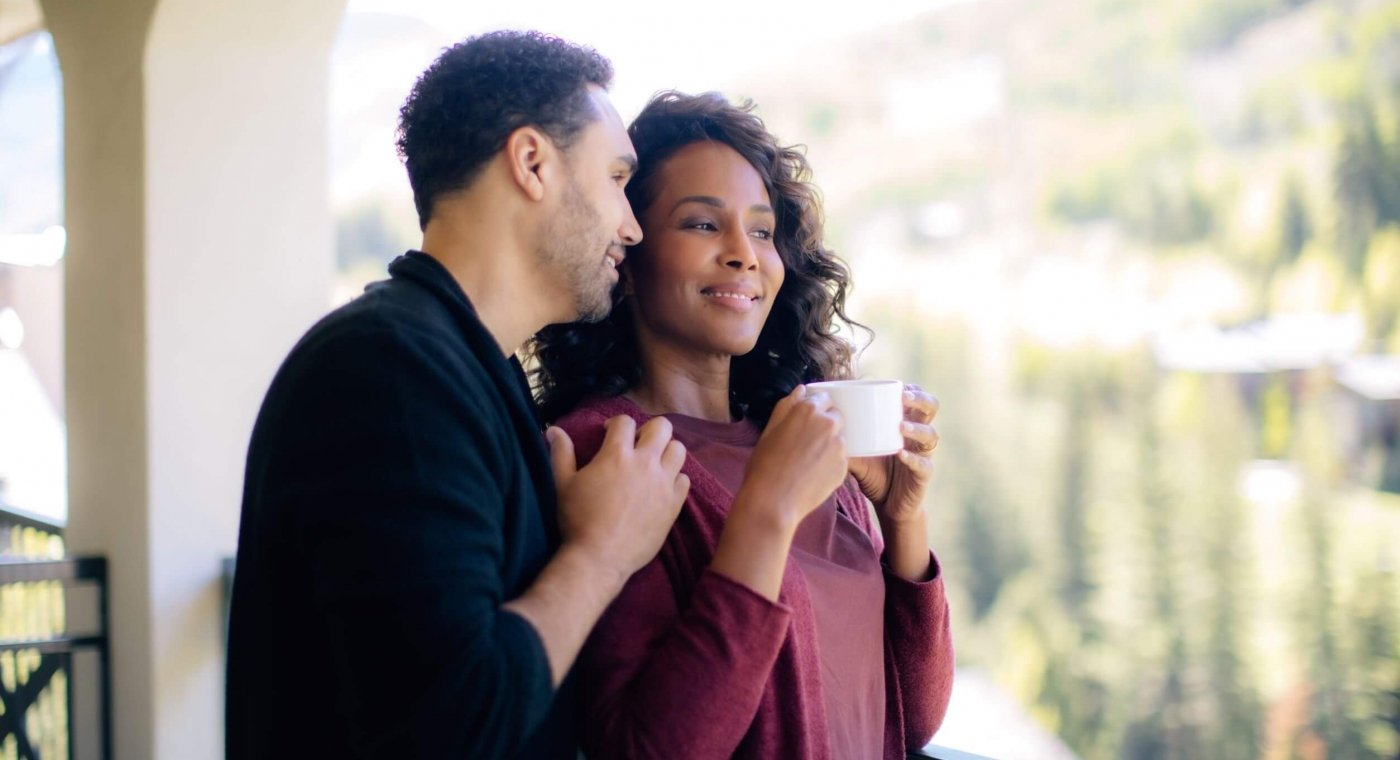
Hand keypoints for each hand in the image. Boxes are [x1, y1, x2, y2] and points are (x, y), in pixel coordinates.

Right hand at [547, 416, 689, 580]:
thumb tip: (554, 430)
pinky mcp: (674, 505)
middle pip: (661, 427)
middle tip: (636, 444)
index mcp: (616, 455)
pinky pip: (685, 480)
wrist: (600, 558)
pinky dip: (675, 479)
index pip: (625, 421)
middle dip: (649, 430)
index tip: (609, 434)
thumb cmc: (577, 520)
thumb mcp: (563, 484)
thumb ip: (561, 454)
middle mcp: (645, 463)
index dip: (616, 423)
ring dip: (666, 451)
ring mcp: (663, 484)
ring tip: (653, 463)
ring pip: (678, 450)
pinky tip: (661, 487)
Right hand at [736, 385, 847, 526]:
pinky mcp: (844, 467)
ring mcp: (839, 447)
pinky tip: (813, 473)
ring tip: (809, 460)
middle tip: (807, 441)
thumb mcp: (769, 430)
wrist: (773, 502)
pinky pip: (840, 459)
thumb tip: (801, 390)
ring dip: (829, 444)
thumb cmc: (764, 465)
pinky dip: (831, 463)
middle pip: (836, 416)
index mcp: (808, 410)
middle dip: (825, 424)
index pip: (823, 398)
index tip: (806, 420)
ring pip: (839, 438)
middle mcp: (828, 424)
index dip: (814, 408)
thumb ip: (786, 406)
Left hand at [848, 385, 938, 523]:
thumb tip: (821, 425)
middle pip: (932, 408)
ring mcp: (924, 454)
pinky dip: (913, 459)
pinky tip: (902, 454)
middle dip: (920, 400)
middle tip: (903, 398)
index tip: (898, 386)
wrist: (887, 506)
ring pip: (931, 435)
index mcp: (906, 424)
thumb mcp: (858, 454)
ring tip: (900, 426)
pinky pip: (924, 464)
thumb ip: (846, 440)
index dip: (912, 389)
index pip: (917, 398)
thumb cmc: (874, 474)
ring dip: (916, 428)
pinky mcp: (924, 475)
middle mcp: (918, 436)